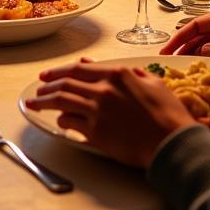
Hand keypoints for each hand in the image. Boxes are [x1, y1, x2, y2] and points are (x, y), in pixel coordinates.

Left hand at [25, 61, 195, 167]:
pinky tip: (59, 122)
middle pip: (65, 83)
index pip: (78, 68)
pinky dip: (62, 120)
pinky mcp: (96, 132)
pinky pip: (70, 123)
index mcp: (117, 74)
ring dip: (45, 102)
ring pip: (62, 101)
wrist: (173, 142)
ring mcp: (98, 110)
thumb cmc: (169, 114)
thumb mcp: (153, 83)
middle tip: (37, 90)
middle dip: (47, 86)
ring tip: (36, 103)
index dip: (58, 71)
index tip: (47, 75)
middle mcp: (103, 89)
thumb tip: (111, 67)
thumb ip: (131, 73)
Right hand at [161, 5, 209, 70]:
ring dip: (196, 54)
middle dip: (184, 47)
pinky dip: (209, 59)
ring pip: (208, 43)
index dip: (179, 38)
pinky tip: (202, 68)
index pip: (197, 24)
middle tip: (169, 63)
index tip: (166, 50)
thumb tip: (197, 53)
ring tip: (182, 67)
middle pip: (200, 34)